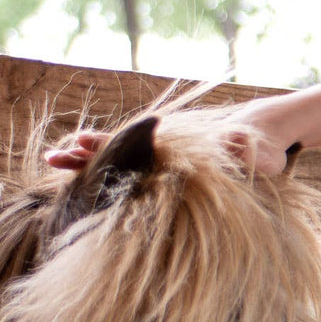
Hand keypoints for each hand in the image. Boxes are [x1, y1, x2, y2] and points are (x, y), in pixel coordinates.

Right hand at [42, 102, 295, 178]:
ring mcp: (167, 157)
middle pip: (120, 147)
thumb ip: (245, 150)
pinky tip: (86, 182)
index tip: (80, 145)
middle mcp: (169, 147)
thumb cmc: (263, 149)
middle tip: (53, 157)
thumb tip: (236, 140)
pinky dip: (109, 172)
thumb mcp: (257, 152)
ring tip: (56, 162)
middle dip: (87, 152)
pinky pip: (134, 169)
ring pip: (121, 157)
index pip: (137, 143)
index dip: (109, 145)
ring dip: (90, 160)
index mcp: (182, 144)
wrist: (267, 139)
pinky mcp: (171, 169)